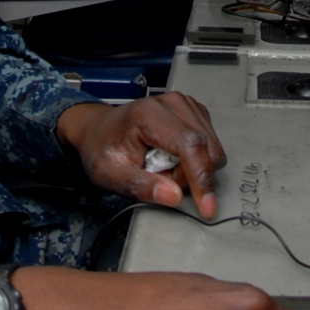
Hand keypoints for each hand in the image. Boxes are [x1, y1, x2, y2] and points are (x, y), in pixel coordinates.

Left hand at [57, 92, 225, 216]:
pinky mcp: (193, 111)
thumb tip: (173, 196)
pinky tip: (172, 157)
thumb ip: (142, 186)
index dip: (202, 178)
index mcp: (149, 114)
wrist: (98, 131)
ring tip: (162, 165)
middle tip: (160, 177)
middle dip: (190, 176)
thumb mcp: (111, 174)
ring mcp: (184, 105)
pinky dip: (195, 159)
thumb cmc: (103, 148)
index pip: (190, 145)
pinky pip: (210, 144)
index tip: (207, 206)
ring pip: (211, 148)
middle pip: (206, 149)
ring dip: (192, 168)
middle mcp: (171, 104)